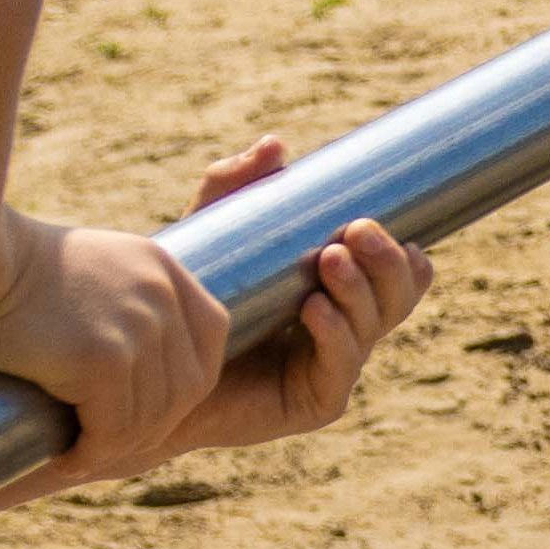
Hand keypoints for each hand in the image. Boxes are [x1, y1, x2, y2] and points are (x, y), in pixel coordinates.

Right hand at [0, 210, 225, 501]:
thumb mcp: (82, 263)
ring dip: (118, 447)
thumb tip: (106, 355)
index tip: (144, 407)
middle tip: (105, 444)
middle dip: (151, 426)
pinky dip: (92, 454)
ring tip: (81, 455)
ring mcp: (137, 327)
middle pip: (188, 386)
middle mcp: (160, 295)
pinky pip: (112, 429)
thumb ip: (111, 295)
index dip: (183, 384)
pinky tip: (67, 460)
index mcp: (160, 267)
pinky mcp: (101, 360)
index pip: (209, 337)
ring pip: (150, 416)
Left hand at [159, 138, 428, 460]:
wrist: (147, 377)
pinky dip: (336, 334)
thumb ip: (234, 187)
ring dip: (360, 290)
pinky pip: (342, 366)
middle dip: (388, 261)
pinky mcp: (315, 403)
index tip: (373, 218)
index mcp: (340, 291)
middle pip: (400, 294)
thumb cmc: (183, 304)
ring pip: (376, 324)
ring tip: (330, 260)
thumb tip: (275, 145)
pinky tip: (315, 309)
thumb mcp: (213, 235)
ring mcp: (334, 368)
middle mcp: (347, 329)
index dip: (402, 250)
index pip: (398, 272)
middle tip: (357, 231)